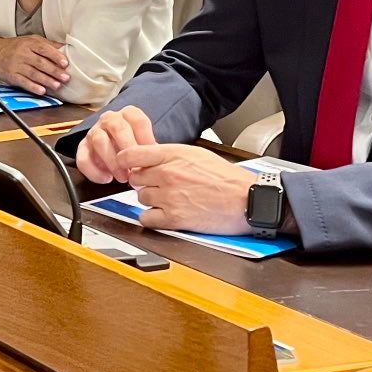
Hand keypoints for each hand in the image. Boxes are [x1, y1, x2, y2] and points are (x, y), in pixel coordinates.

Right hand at [0, 34, 68, 96]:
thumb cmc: (14, 47)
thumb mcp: (30, 40)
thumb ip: (46, 44)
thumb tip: (64, 48)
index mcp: (29, 43)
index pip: (44, 49)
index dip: (55, 56)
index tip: (65, 63)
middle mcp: (22, 54)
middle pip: (40, 63)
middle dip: (54, 71)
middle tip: (65, 77)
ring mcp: (16, 65)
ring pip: (33, 74)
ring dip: (47, 80)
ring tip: (57, 85)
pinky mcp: (11, 76)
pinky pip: (23, 82)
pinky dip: (33, 87)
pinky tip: (42, 90)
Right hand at [76, 105, 156, 184]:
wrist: (117, 154)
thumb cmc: (134, 149)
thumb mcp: (145, 146)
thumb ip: (150, 151)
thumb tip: (157, 163)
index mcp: (128, 114)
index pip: (138, 120)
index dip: (145, 138)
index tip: (150, 156)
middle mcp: (110, 119)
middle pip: (117, 127)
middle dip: (127, 149)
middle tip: (135, 168)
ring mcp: (95, 131)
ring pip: (99, 140)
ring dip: (112, 161)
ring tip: (122, 177)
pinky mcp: (83, 147)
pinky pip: (83, 157)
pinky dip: (94, 171)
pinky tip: (106, 179)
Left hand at [118, 143, 257, 234]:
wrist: (246, 200)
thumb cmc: (227, 179)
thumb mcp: (198, 155)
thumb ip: (171, 156)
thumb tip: (151, 159)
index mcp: (174, 155)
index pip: (132, 154)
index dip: (125, 160)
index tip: (126, 164)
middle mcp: (168, 174)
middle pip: (135, 177)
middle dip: (144, 181)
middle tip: (158, 185)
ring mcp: (169, 196)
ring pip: (140, 197)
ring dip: (150, 199)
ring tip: (168, 199)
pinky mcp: (173, 218)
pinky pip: (146, 218)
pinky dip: (152, 217)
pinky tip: (164, 214)